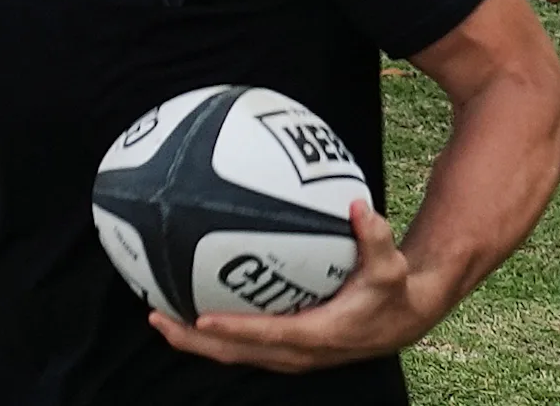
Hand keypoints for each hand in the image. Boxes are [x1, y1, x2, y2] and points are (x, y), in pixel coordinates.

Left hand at [149, 201, 443, 371]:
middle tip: (157, 317)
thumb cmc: (392, 291)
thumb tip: (358, 205)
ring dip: (194, 340)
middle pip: (238, 352)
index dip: (235, 329)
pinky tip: (184, 307)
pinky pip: (240, 344)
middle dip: (194, 341)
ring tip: (157, 316)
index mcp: (320, 334)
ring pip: (234, 353)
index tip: (201, 319)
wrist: (402, 319)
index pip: (269, 335)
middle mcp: (300, 352)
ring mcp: (290, 355)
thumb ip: (374, 238)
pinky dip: (211, 334)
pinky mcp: (285, 349)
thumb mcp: (389, 265)